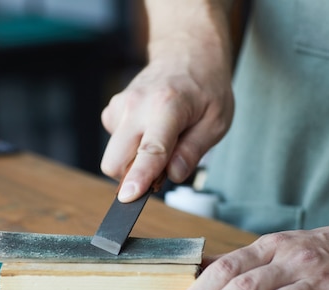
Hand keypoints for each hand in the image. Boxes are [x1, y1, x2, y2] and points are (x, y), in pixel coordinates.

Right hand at [100, 37, 233, 201]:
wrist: (185, 52)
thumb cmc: (205, 87)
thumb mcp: (216, 121)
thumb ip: (193, 151)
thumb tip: (173, 175)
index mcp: (167, 106)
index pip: (150, 150)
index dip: (139, 177)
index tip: (128, 197)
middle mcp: (136, 105)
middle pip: (115, 160)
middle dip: (133, 177)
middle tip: (164, 168)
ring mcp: (119, 106)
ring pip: (113, 156)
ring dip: (134, 161)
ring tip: (162, 142)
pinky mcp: (112, 110)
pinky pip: (114, 144)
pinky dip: (130, 147)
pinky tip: (149, 132)